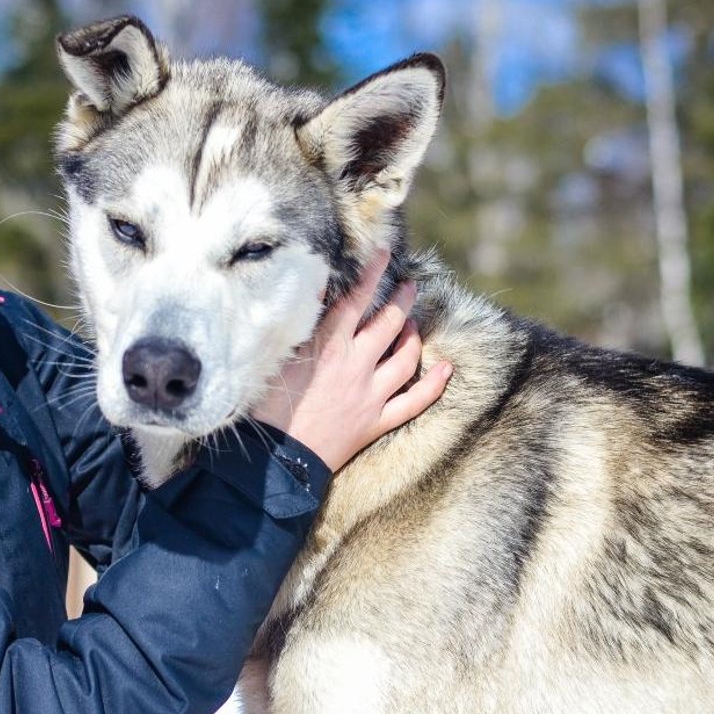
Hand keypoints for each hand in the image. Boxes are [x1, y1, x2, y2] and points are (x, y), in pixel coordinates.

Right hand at [249, 252, 451, 471]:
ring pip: (405, 359)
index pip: (355, 301)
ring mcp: (370, 395)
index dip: (371, 275)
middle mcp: (355, 367)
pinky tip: (447, 369)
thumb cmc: (266, 408)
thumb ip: (298, 326)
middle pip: (388, 325)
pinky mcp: (376, 422)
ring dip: (413, 337)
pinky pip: (414, 402)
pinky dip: (434, 385)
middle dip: (402, 301)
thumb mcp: (274, 359)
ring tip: (413, 324)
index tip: (384, 255)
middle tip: (409, 286)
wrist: (276, 458)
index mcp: (328, 348)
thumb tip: (314, 291)